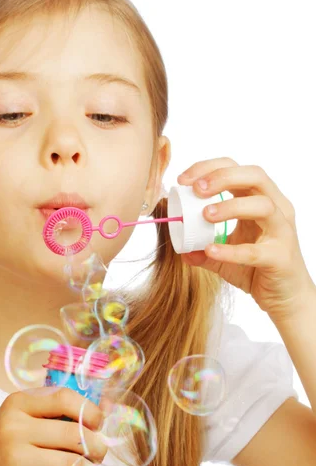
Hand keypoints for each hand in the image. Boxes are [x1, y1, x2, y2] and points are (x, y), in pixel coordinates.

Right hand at [0, 387, 107, 465]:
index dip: (89, 411)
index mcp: (18, 404)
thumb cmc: (2, 449)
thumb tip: (105, 409)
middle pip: (74, 434)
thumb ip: (52, 413)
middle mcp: (14, 428)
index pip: (64, 398)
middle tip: (98, 455)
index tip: (97, 424)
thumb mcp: (18, 421)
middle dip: (97, 447)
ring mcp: (13, 458)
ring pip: (71, 464)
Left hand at [177, 157, 314, 319]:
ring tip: (205, 215)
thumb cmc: (256, 269)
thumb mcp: (224, 257)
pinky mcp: (280, 257)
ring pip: (263, 206)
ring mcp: (282, 232)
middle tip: (195, 189)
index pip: (237, 169)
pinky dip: (231, 250)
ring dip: (231, 206)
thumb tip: (180, 249)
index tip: (183, 180)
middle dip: (223, 177)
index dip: (209, 168)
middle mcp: (276, 209)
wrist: (284, 297)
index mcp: (260, 200)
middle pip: (255, 177)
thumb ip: (202, 251)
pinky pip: (255, 251)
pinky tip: (210, 250)